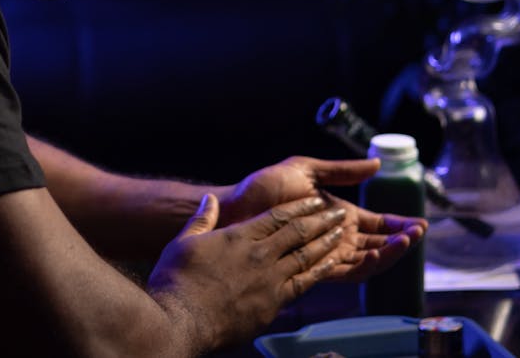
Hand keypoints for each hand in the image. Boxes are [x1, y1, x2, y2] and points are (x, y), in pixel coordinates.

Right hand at [146, 194, 348, 349]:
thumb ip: (202, 219)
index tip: (315, 201)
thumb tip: (210, 199)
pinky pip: (305, 283)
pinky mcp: (273, 303)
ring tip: (343, 233)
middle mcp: (259, 254)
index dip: (300, 206)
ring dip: (327, 242)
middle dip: (322, 220)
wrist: (180, 319)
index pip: (277, 216)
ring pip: (307, 255)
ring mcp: (269, 279)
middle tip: (341, 212)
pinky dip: (321, 271)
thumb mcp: (183, 242)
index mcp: (239, 236)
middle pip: (298, 232)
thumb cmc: (177, 281)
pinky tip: (333, 263)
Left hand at [218, 156, 426, 282]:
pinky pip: (344, 271)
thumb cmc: (264, 187)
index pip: (377, 224)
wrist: (235, 206)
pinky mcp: (311, 265)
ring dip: (388, 253)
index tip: (420, 222)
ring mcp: (324, 253)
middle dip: (401, 241)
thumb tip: (376, 163)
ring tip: (403, 242)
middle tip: (418, 233)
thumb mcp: (307, 169)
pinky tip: (375, 255)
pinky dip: (364, 265)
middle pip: (378, 245)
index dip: (399, 224)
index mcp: (337, 215)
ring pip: (366, 261)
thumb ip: (342, 170)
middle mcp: (335, 237)